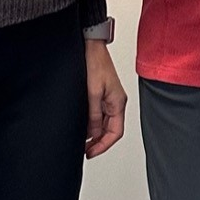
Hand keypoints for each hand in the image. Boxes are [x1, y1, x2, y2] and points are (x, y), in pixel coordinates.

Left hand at [84, 39, 127, 159]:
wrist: (90, 45)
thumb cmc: (95, 63)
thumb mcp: (92, 93)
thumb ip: (94, 115)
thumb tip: (93, 134)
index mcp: (118, 103)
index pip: (115, 133)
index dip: (103, 146)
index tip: (90, 153)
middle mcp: (116, 102)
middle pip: (111, 130)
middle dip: (98, 142)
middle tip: (84, 150)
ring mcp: (109, 97)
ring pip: (104, 123)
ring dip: (94, 133)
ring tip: (81, 140)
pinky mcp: (102, 93)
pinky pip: (99, 114)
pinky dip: (92, 123)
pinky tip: (82, 125)